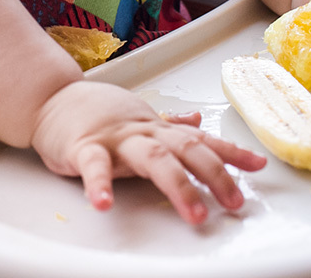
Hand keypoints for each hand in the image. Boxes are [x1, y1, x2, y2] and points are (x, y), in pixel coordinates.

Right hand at [30, 81, 266, 224]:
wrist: (52, 98)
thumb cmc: (97, 112)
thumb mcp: (139, 116)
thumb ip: (170, 124)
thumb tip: (199, 121)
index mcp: (157, 129)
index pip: (201, 141)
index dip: (231, 153)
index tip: (259, 166)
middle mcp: (143, 133)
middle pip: (186, 150)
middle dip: (214, 175)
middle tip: (234, 201)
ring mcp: (116, 139)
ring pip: (153, 158)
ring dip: (177, 185)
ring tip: (195, 213)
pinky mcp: (83, 147)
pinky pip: (94, 166)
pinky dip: (100, 185)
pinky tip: (104, 203)